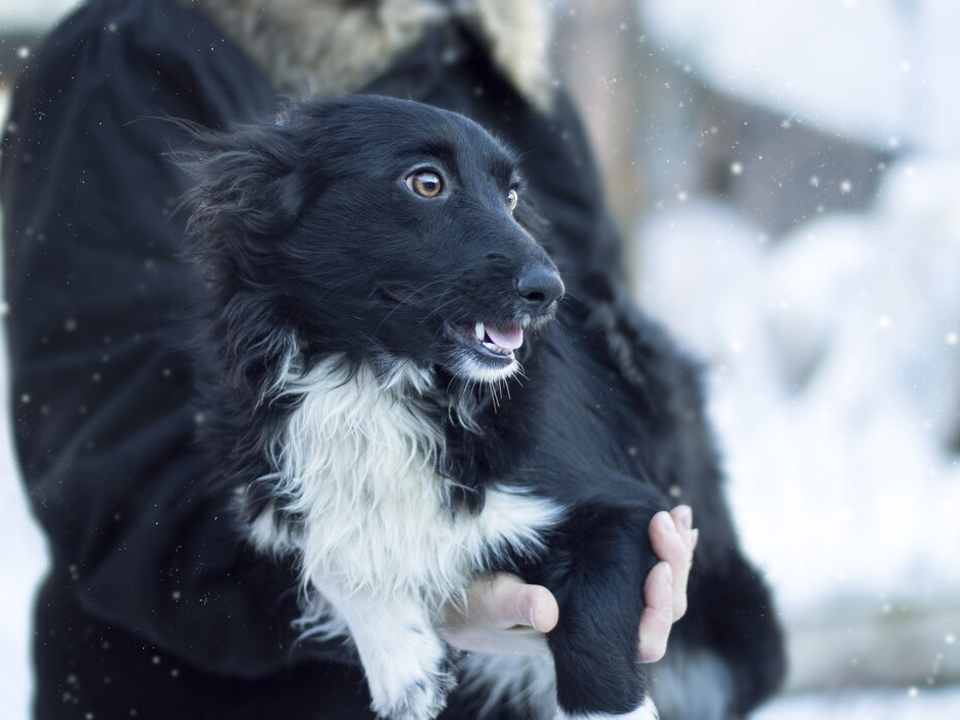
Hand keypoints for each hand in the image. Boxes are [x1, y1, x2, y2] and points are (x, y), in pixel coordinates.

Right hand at [439, 505, 697, 657]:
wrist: (456, 595)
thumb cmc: (468, 607)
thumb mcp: (485, 605)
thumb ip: (512, 607)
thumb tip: (545, 612)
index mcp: (583, 639)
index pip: (644, 639)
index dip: (660, 609)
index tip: (658, 568)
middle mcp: (602, 622)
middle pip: (663, 610)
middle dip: (674, 566)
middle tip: (665, 522)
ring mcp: (603, 597)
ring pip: (659, 586)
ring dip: (674, 550)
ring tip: (677, 514)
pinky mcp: (596, 572)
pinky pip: (642, 563)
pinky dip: (660, 542)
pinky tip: (673, 518)